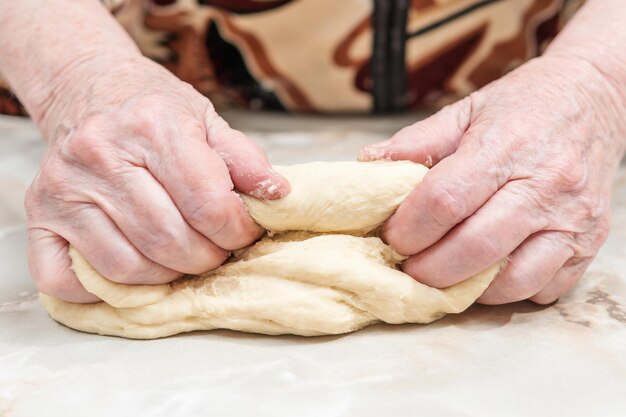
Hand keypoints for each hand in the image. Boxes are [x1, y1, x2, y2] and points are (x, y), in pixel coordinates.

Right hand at [26, 56, 288, 302]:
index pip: (207, 203)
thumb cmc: (153, 109)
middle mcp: (101, 154)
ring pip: (127, 267)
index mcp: (153, 125)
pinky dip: (102, 291)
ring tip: (183, 257)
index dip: (237, 231)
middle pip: (169, 240)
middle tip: (217, 250)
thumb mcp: (206, 119)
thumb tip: (280, 195)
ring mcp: (64, 187)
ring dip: (168, 276)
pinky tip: (132, 270)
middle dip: (208, 258)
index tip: (244, 233)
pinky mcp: (39, 213)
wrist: (89, 87)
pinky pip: (65, 278)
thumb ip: (245, 158)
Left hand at [359, 56, 625, 303]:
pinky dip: (509, 292)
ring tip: (444, 272)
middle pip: (475, 247)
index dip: (409, 227)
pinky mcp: (590, 244)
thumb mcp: (466, 110)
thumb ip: (416, 141)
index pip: (445, 200)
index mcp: (506, 146)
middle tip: (408, 266)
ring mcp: (572, 219)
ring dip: (468, 287)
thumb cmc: (524, 106)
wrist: (593, 99)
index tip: (391, 235)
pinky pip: (545, 289)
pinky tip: (488, 272)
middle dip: (429, 269)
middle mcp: (545, 186)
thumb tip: (368, 165)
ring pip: (513, 280)